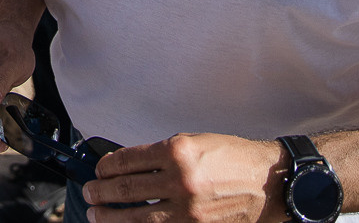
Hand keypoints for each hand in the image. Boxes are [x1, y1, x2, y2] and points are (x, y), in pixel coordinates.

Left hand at [83, 134, 284, 221]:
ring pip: (138, 218)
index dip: (106, 167)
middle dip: (101, 193)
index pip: (128, 160)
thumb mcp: (195, 143)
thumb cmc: (232, 159)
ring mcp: (189, 210)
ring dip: (111, 217)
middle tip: (89, 193)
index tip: (98, 171)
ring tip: (97, 214)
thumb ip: (161, 154)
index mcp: (178, 151)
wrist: (269, 184)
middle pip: (127, 190)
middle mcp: (181, 180)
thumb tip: (127, 166)